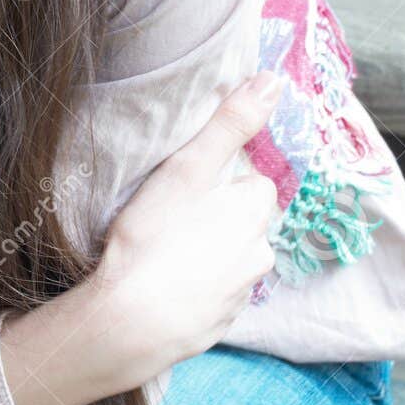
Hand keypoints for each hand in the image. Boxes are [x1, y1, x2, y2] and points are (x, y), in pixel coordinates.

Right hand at [95, 72, 283, 372]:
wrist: (131, 321)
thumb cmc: (154, 238)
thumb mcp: (188, 167)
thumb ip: (230, 123)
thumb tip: (272, 81)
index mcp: (255, 211)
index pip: (252, 182)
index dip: (220, 180)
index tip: (187, 186)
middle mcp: (259, 252)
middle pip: (243, 222)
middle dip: (216, 218)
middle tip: (169, 217)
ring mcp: (240, 292)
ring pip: (230, 260)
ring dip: (206, 254)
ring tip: (161, 253)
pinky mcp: (219, 323)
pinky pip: (212, 294)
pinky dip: (194, 287)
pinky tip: (162, 284)